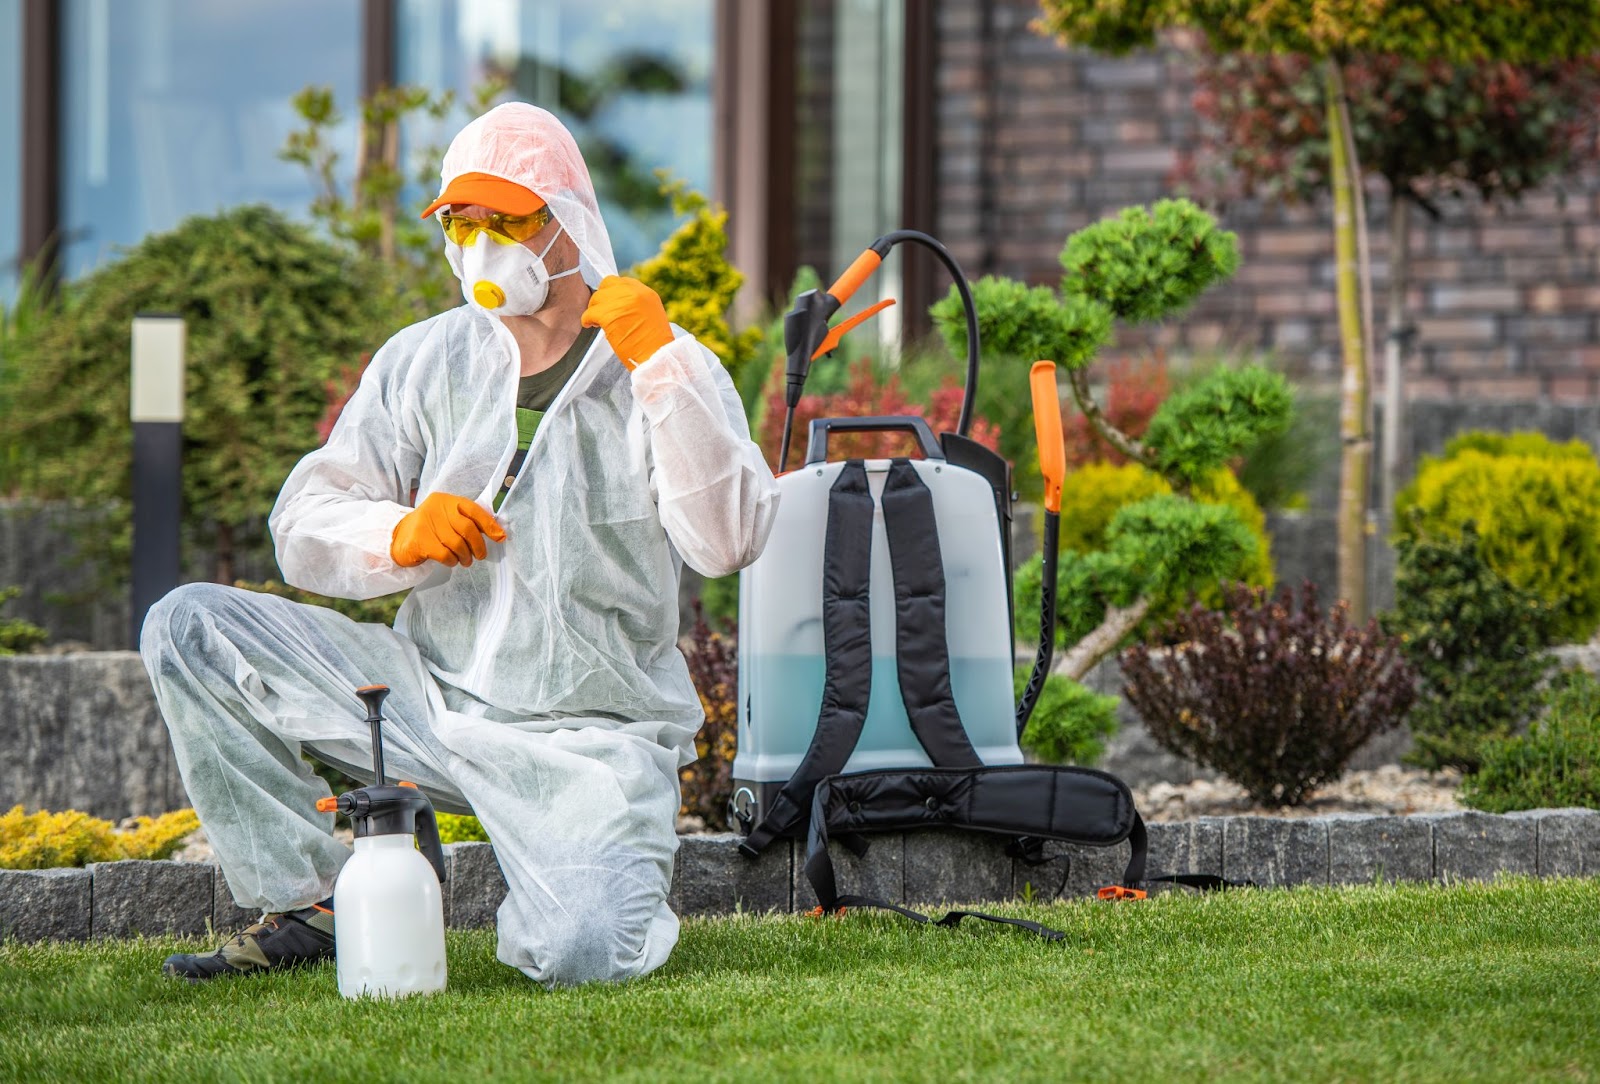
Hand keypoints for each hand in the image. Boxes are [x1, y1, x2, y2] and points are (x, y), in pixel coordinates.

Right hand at [391, 492, 506, 568]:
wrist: (398, 538)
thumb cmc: (430, 529)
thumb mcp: (448, 519)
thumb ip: (468, 522)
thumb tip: (497, 533)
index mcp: (446, 500)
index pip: (473, 510)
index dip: (489, 524)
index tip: (500, 537)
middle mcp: (436, 508)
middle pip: (467, 528)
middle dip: (478, 545)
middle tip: (480, 555)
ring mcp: (426, 523)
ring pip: (457, 544)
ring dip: (465, 556)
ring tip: (465, 560)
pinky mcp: (419, 540)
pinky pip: (445, 554)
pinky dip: (452, 561)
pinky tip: (450, 561)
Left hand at [580, 275, 673, 369]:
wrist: (656, 357)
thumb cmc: (654, 344)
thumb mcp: (651, 315)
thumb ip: (636, 304)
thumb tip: (615, 303)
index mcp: (645, 293)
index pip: (621, 282)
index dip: (613, 292)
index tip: (610, 304)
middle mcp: (634, 293)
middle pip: (607, 285)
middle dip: (602, 298)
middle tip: (602, 312)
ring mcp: (621, 303)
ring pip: (596, 298)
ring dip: (594, 310)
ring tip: (598, 322)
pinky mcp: (609, 315)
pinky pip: (589, 313)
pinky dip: (587, 320)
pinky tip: (590, 325)